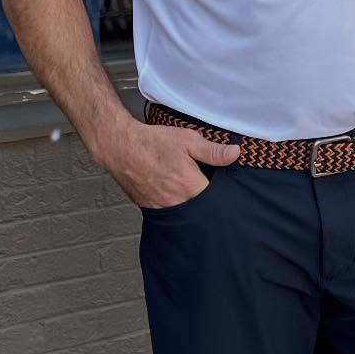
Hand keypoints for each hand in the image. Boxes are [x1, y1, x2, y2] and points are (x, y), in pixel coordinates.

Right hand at [92, 120, 238, 209]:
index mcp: (189, 186)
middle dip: (206, 200)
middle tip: (203, 185)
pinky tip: (173, 191)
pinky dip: (174, 205)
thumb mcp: (188, 140)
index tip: (221, 185)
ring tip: (185, 188)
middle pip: (200, 209)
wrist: (120, 147)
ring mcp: (161, 208)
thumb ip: (213, 151)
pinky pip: (168, 213)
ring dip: (189, 204)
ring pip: (184, 213)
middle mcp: (176, 202)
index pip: (216, 199)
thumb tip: (234, 154)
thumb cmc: (152, 142)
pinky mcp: (150, 208)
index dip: (222, 193)